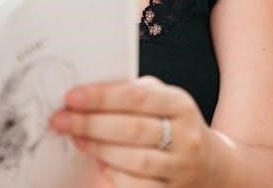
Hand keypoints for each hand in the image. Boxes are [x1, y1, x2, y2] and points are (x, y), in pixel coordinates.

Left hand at [50, 76, 217, 186]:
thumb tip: (86, 93)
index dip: (101, 97)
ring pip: (135, 160)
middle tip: (61, 120)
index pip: (137, 96)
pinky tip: (100, 164)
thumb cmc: (172, 126)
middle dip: (91, 124)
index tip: (72, 96)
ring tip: (76, 139)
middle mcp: (185, 136)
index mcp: (180, 104)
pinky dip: (114, 175)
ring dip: (99, 149)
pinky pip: (138, 186)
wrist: (211, 166)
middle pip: (133, 129)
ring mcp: (181, 167)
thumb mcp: (163, 101)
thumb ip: (132, 93)